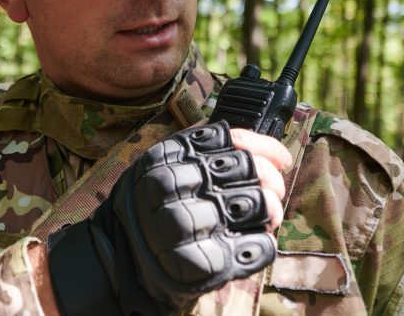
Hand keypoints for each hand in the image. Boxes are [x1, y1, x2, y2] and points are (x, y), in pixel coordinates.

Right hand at [46, 121, 291, 315]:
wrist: (121, 260)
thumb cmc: (152, 207)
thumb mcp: (164, 165)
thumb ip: (202, 151)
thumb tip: (263, 151)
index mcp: (168, 156)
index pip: (233, 139)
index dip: (266, 147)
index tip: (281, 158)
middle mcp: (174, 186)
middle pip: (249, 169)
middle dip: (271, 178)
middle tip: (273, 189)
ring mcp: (188, 225)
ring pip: (256, 203)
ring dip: (271, 209)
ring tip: (265, 215)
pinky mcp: (203, 263)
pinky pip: (255, 247)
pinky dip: (263, 243)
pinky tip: (253, 240)